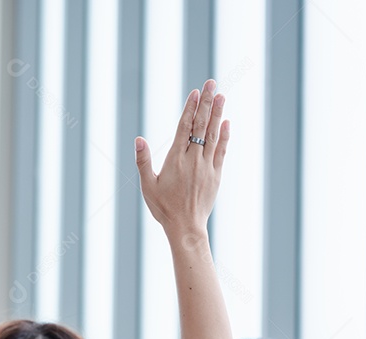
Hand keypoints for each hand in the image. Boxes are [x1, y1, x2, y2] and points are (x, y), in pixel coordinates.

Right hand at [136, 79, 228, 239]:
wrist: (185, 227)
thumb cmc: (163, 208)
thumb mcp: (147, 186)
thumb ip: (143, 161)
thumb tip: (139, 139)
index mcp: (176, 160)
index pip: (184, 128)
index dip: (190, 108)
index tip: (195, 92)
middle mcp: (193, 160)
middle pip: (201, 125)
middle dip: (207, 102)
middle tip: (212, 83)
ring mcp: (207, 167)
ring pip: (214, 134)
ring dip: (218, 113)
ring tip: (222, 95)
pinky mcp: (216, 175)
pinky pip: (222, 150)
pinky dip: (225, 135)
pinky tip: (227, 122)